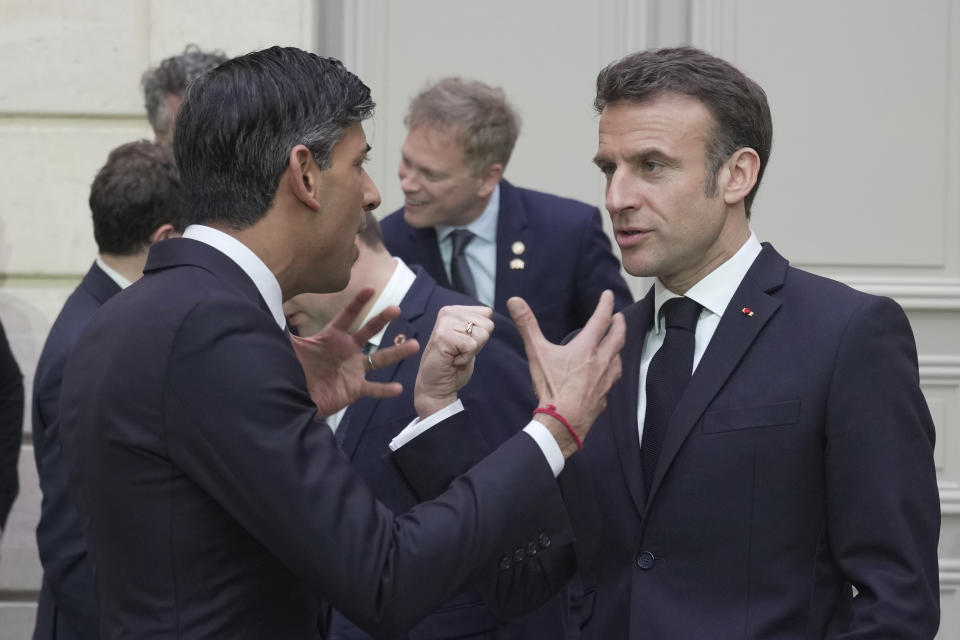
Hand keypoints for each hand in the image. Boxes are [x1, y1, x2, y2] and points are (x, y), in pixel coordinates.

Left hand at [290, 287, 419, 415]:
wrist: (293, 398)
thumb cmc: (292, 370)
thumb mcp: (289, 347)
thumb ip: (283, 327)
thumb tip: (268, 300)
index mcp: (333, 338)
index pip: (347, 316)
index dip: (358, 303)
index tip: (370, 289)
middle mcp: (347, 350)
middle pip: (368, 332)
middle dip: (381, 320)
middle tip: (396, 308)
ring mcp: (354, 369)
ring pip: (380, 358)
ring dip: (397, 352)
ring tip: (414, 345)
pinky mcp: (356, 389)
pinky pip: (374, 388)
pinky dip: (385, 389)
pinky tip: (399, 388)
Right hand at [414, 305, 494, 417]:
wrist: (436, 386)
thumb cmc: (453, 365)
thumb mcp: (470, 339)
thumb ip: (477, 325)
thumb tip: (490, 312)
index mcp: (454, 311)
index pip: (487, 313)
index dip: (481, 334)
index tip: (464, 344)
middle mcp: (447, 312)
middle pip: (487, 324)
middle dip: (477, 343)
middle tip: (459, 352)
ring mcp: (444, 323)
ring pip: (481, 334)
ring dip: (471, 351)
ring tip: (455, 355)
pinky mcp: (443, 336)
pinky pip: (472, 345)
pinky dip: (466, 358)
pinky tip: (452, 360)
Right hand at [508, 290, 624, 457]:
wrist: (562, 422)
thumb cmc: (551, 387)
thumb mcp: (536, 353)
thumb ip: (527, 325)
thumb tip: (514, 300)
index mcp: (586, 348)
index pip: (601, 320)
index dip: (606, 305)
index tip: (609, 295)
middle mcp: (600, 362)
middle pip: (617, 338)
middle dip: (619, 325)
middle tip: (619, 317)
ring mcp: (604, 381)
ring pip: (618, 360)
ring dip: (617, 350)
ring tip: (615, 346)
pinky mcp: (603, 397)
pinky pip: (611, 381)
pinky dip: (611, 373)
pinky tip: (605, 377)